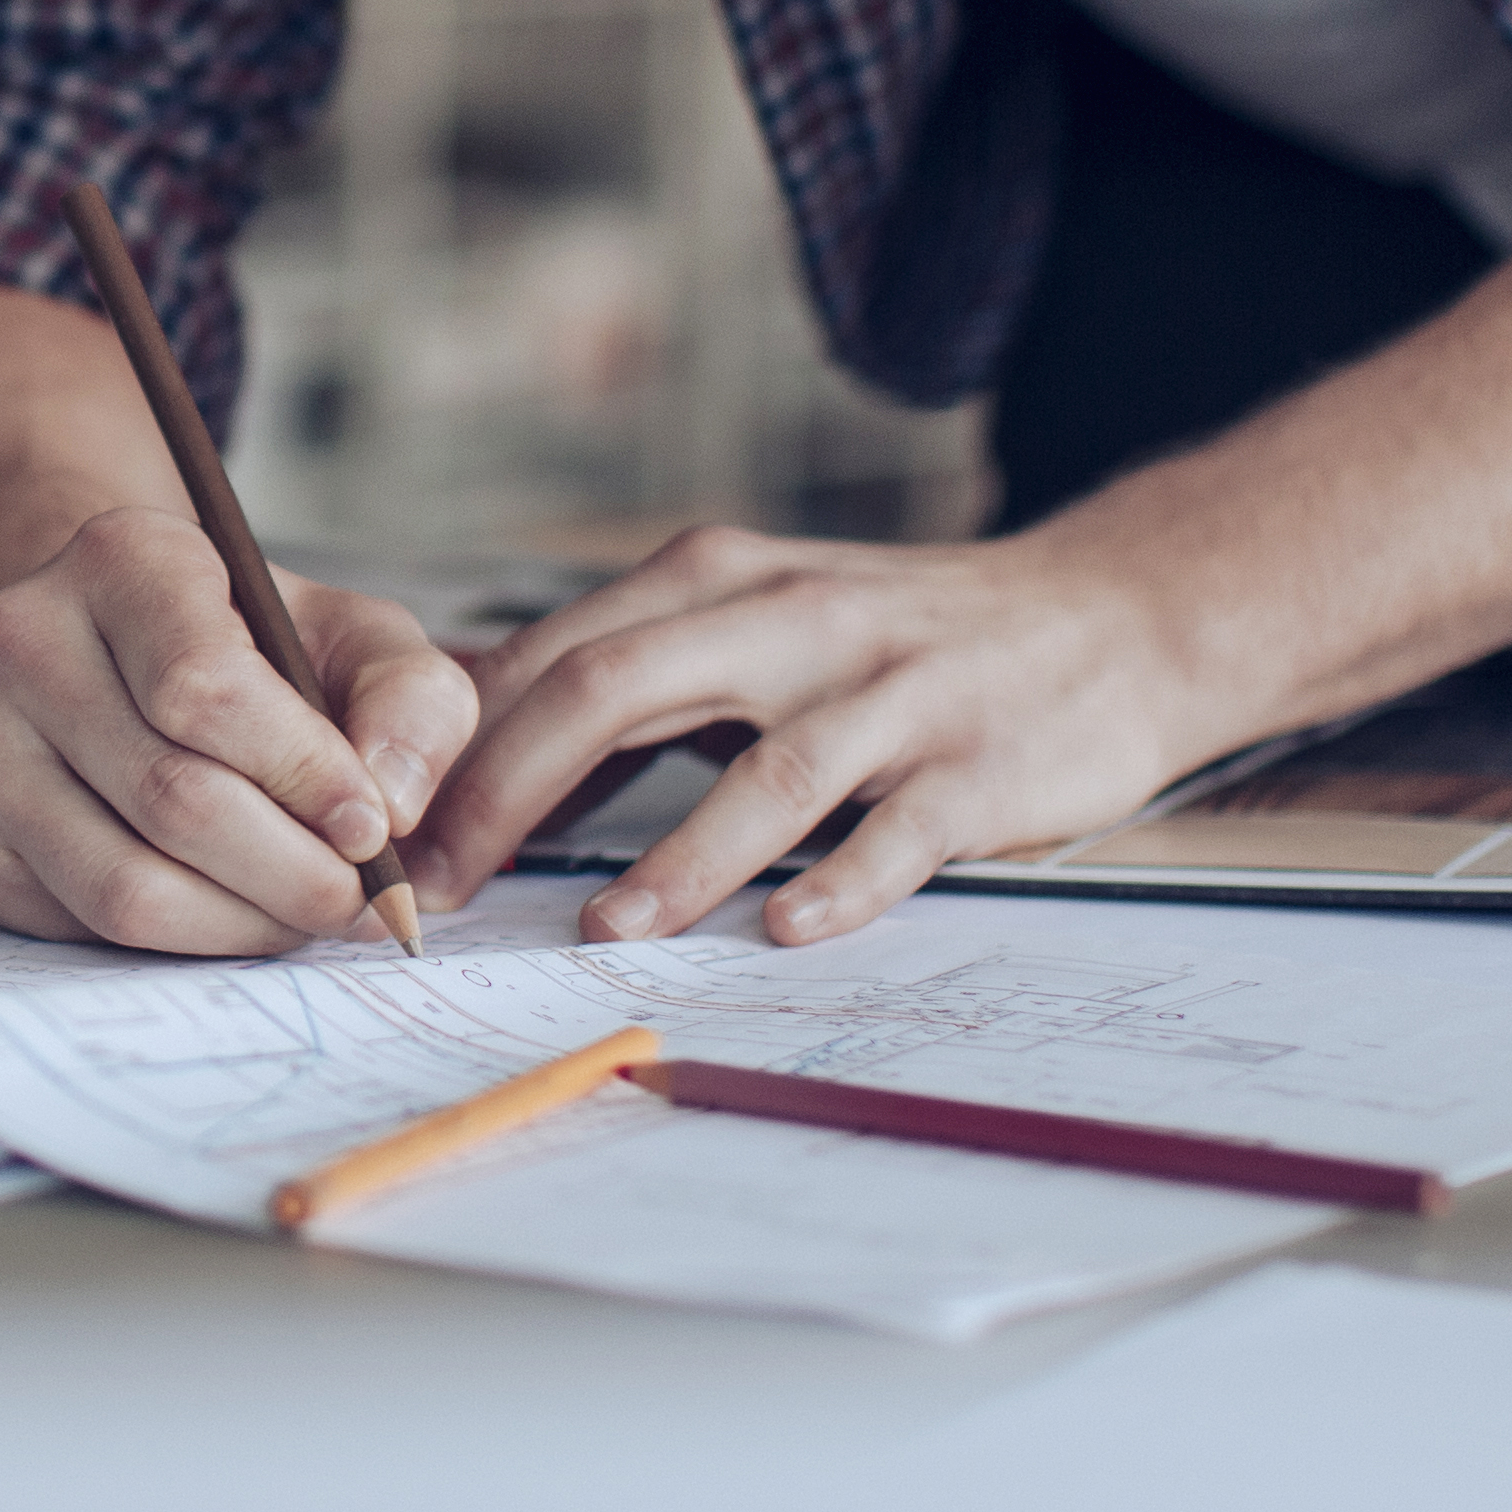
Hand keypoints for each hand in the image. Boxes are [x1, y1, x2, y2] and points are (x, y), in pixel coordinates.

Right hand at [0, 507, 481, 953]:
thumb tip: (394, 804)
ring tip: (306, 910)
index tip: (375, 827)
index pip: (204, 687)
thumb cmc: (237, 647)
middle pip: (173, 799)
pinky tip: (235, 910)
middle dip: (294, 873)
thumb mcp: (343, 631)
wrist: (92, 657)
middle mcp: (22, 643)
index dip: (304, 774)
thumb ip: (410, 695)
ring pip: (127, 886)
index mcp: (120, 559)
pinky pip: (91, 928)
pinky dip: (188, 942)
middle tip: (361, 899)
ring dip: (246, 923)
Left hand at [405, 524, 1214, 946]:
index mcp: (721, 581)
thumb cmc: (900, 640)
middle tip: (452, 886)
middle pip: (620, 689)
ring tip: (607, 928)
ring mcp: (894, 691)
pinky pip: (899, 829)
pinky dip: (839, 881)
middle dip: (513, 791)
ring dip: (678, 856)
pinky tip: (786, 929)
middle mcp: (795, 620)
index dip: (464, 748)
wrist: (1114, 615)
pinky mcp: (979, 763)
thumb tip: (467, 743)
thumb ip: (626, 677)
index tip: (396, 834)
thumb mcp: (754, 619)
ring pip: (766, 769)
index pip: (558, 655)